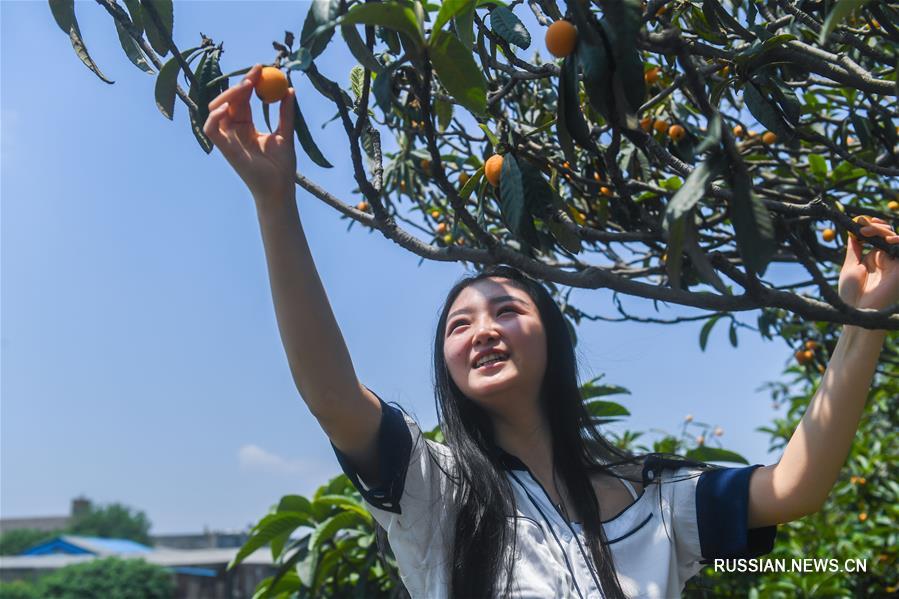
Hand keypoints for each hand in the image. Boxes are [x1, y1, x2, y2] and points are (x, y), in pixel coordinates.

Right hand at [203, 64, 296, 202]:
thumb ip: (286, 113)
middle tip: (255, 74)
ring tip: (247, 86)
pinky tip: (227, 107)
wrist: (280, 189)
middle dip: (240, 84)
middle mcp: (234, 131)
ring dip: (229, 95)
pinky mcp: (224, 150)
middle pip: (229, 101)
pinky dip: (214, 117)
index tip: (260, 68)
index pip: (243, 99)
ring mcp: (228, 140)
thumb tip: (289, 89)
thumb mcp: (286, 134)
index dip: (249, 82)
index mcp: (246, 127)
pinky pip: (211, 130)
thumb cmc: (282, 167)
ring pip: (216, 110)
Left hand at [838, 217, 898, 310]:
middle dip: (875, 226)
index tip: (859, 221)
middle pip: (887, 234)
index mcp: (873, 259)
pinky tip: (888, 239)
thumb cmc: (851, 294)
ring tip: (867, 232)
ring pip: (895, 239)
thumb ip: (854, 250)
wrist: (857, 312)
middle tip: (862, 227)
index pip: (877, 236)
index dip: (871, 226)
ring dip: (884, 231)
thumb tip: (852, 232)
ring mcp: (894, 264)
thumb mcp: (850, 267)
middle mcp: (886, 260)